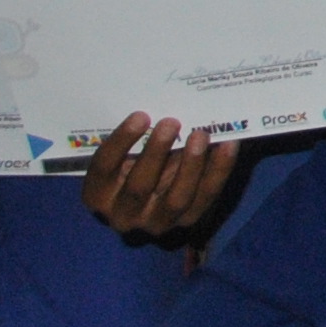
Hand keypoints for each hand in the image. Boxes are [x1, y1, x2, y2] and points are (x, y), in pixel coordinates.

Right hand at [82, 113, 237, 241]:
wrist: (154, 198)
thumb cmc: (135, 164)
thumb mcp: (126, 155)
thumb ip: (138, 137)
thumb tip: (164, 104)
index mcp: (97, 194)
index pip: (103, 168)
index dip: (121, 142)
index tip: (140, 115)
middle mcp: (123, 215)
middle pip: (139, 187)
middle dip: (156, 153)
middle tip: (171, 122)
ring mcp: (156, 223)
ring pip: (175, 198)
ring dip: (190, 165)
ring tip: (201, 135)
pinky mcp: (187, 222)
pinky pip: (205, 196)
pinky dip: (218, 169)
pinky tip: (227, 145)